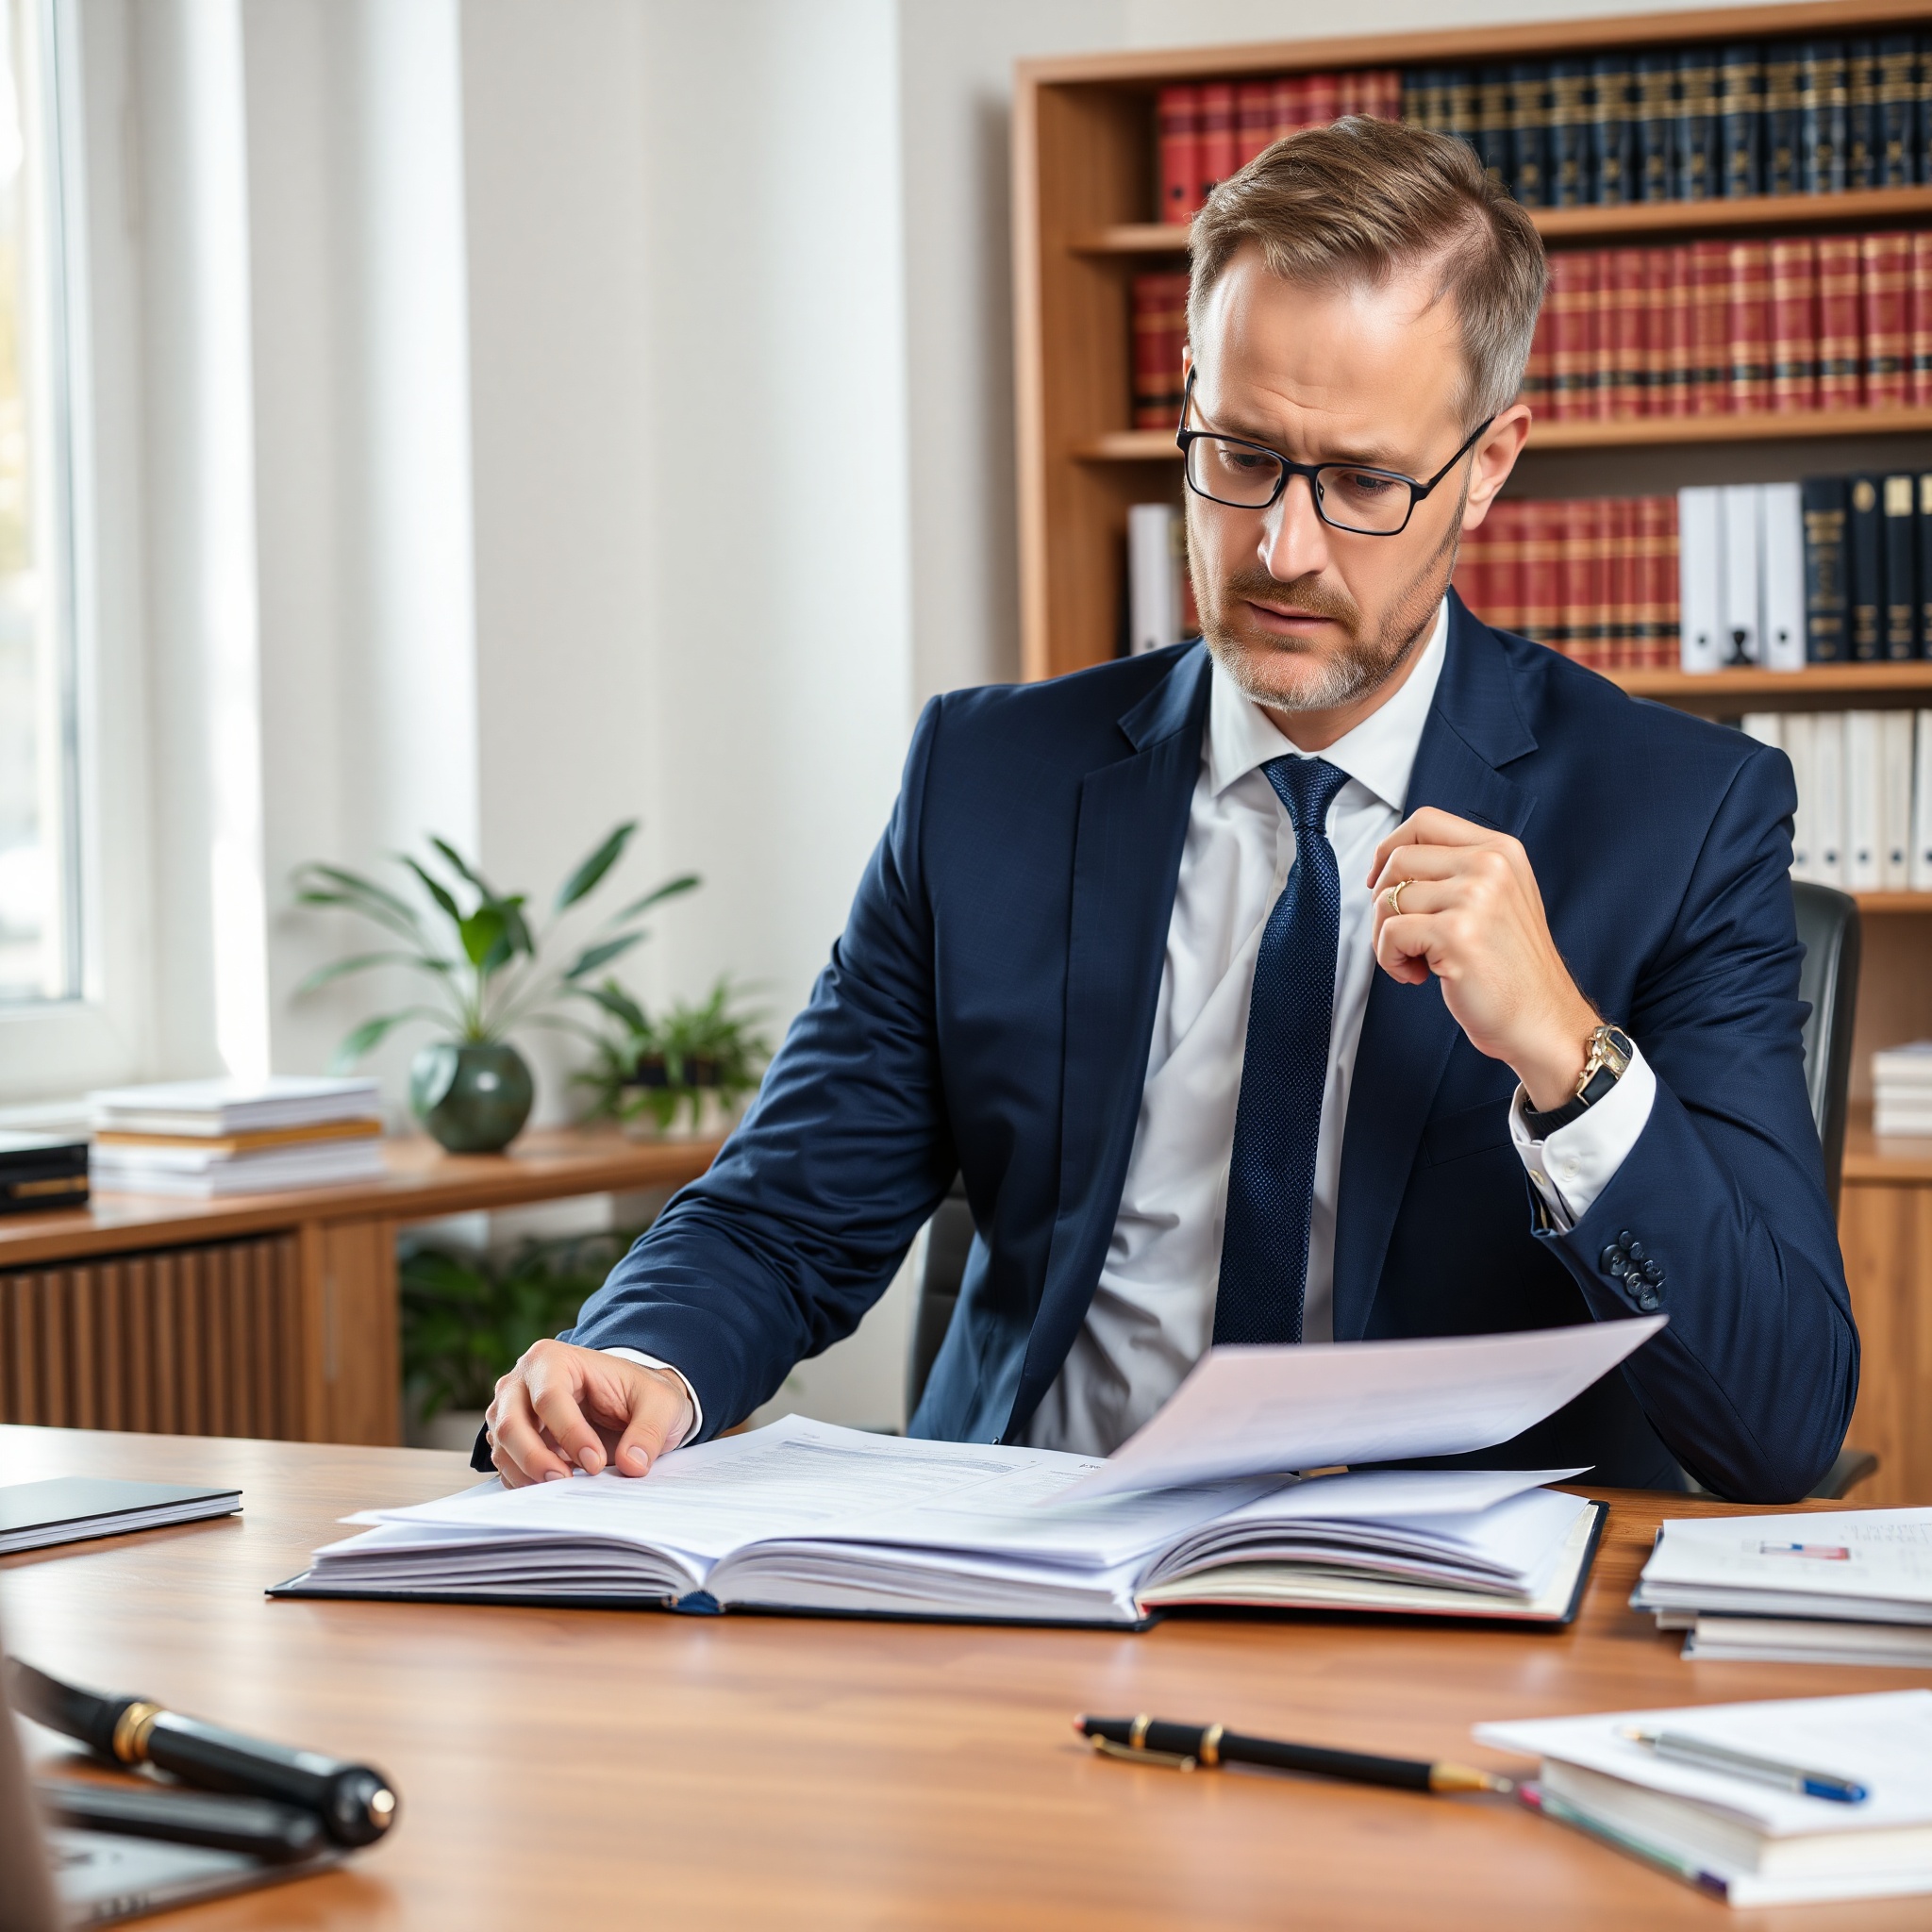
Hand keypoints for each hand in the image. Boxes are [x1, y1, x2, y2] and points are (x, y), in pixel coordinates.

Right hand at [485, 1340, 693, 1488]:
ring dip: (528, 1474)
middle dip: (536, 1459)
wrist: (630, 1403)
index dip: (570, 1434)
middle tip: (565, 1482)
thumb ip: (650, 1430)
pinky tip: (551, 1487)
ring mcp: (509, 1410)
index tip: (595, 1463)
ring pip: (502, 1448)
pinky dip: (523, 1481)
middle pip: (511, 1423)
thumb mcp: (661, 1403)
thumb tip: (632, 1464)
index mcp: (555, 1359)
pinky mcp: (510, 1439)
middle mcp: (522, 1381)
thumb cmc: (640, 1395)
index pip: (550, 1398)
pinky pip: (505, 1465)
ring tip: (563, 1488)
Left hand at [1367, 807, 1598, 1112]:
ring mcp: (1476, 897)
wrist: (1543, 1020)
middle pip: (1399, 859)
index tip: (1380, 878)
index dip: (1389, 847)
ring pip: (1389, 899)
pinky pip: (1391, 934)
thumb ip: (1458, 871)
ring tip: (1417, 959)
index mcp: (1500, 850)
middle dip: (1385, 900)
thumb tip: (1393, 862)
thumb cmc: (1513, 969)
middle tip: (1403, 933)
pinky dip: (1390, 960)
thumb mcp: (1498, 899)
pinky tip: (1417, 975)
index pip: (1424, 821)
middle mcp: (1491, 866)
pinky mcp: (1457, 934)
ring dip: (1388, 938)